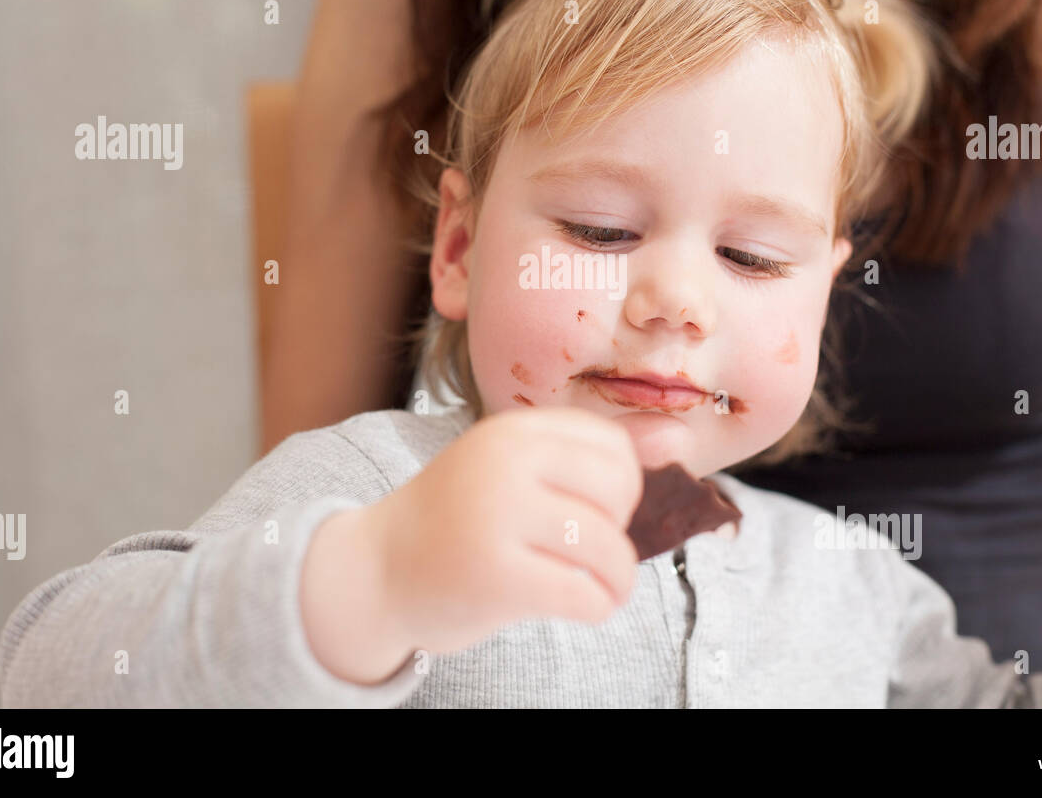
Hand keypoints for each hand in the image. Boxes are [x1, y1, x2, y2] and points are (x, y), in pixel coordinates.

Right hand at [364, 406, 643, 662]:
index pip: (610, 444)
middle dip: (622, 529)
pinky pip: (584, 593)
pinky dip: (600, 606)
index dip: (623, 485)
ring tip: (606, 590)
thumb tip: (666, 452)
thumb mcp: (501, 469)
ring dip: (619, 579)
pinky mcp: (496, 576)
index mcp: (512, 432)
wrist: (375, 571)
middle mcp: (506, 463)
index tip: (599, 513)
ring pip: (606, 546)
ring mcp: (498, 516)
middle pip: (617, 489)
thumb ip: (563, 461)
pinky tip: (588, 608)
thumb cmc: (454, 523)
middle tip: (598, 553)